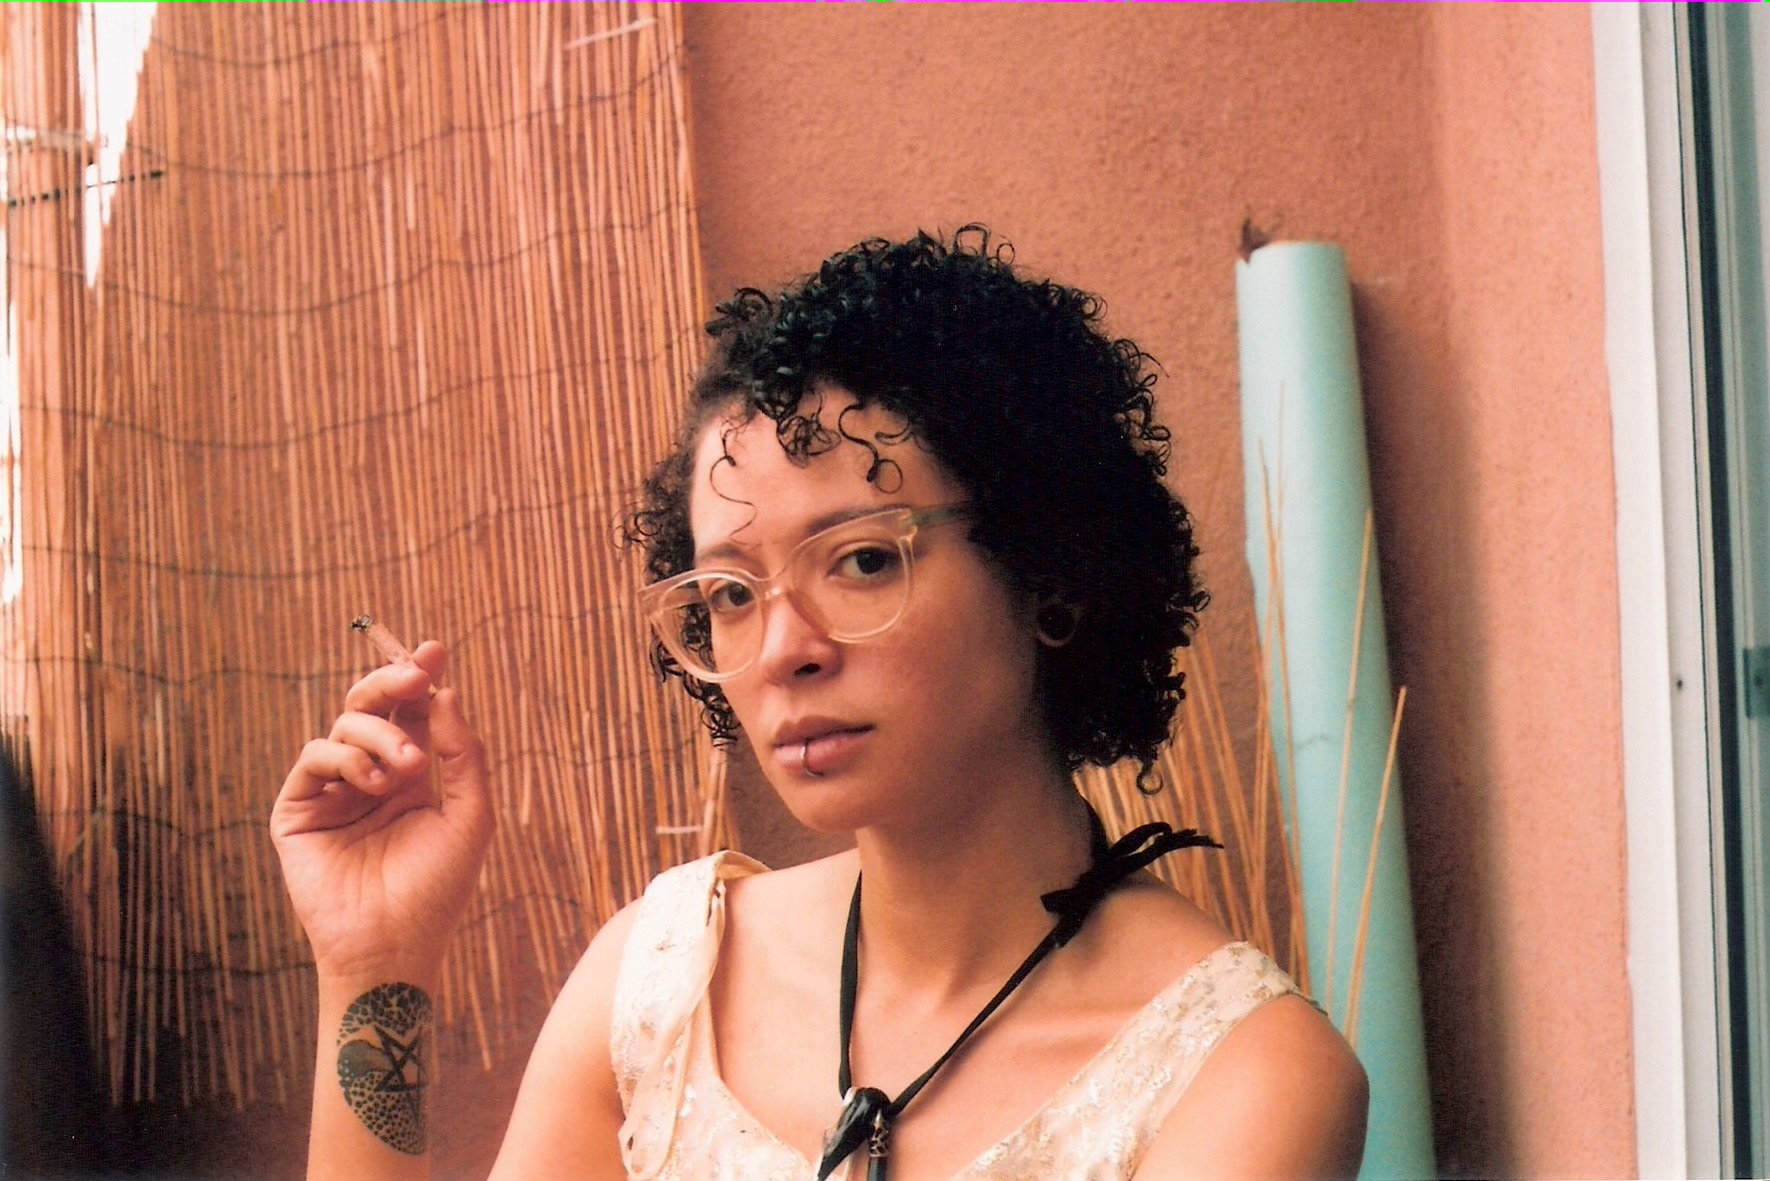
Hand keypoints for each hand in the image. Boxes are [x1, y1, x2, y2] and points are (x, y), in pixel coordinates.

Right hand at [271, 641, 493, 979]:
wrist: (396, 943)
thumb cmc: (438, 887)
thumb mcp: (470, 813)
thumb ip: (462, 752)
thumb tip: (445, 693)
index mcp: (412, 776)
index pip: (413, 713)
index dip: (420, 677)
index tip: (434, 649)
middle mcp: (370, 777)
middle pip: (372, 707)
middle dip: (393, 682)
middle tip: (416, 675)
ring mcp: (332, 792)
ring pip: (344, 726)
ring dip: (379, 734)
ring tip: (406, 768)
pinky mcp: (298, 811)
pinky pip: (313, 758)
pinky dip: (344, 757)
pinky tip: (371, 782)